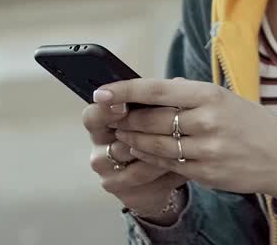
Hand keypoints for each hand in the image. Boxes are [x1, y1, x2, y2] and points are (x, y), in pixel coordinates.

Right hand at [82, 100, 187, 216]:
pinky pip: (145, 181)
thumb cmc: (155, 135)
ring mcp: (109, 174)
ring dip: (160, 152)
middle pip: (112, 142)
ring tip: (184, 144)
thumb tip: (178, 83)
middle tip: (164, 127)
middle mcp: (99, 151)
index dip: (105, 111)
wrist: (158, 176)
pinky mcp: (123, 193)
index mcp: (101, 125)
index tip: (122, 106)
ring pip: (133, 163)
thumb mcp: (155, 114)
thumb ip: (160, 100)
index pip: (92, 116)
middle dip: (140, 134)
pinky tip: (183, 164)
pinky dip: (166, 171)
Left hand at [95, 78, 276, 203]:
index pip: (156, 90)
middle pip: (149, 121)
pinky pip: (167, 165)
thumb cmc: (250, 122)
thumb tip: (148, 90)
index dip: (124, 91)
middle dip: (125, 120)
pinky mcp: (205, 173)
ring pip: (154, 146)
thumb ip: (187, 94)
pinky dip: (150, 157)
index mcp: (209, 95)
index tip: (101, 91)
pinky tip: (144, 151)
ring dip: (133, 141)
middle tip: (112, 118)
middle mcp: (207, 121)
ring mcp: (206, 150)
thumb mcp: (223, 98)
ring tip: (123, 136)